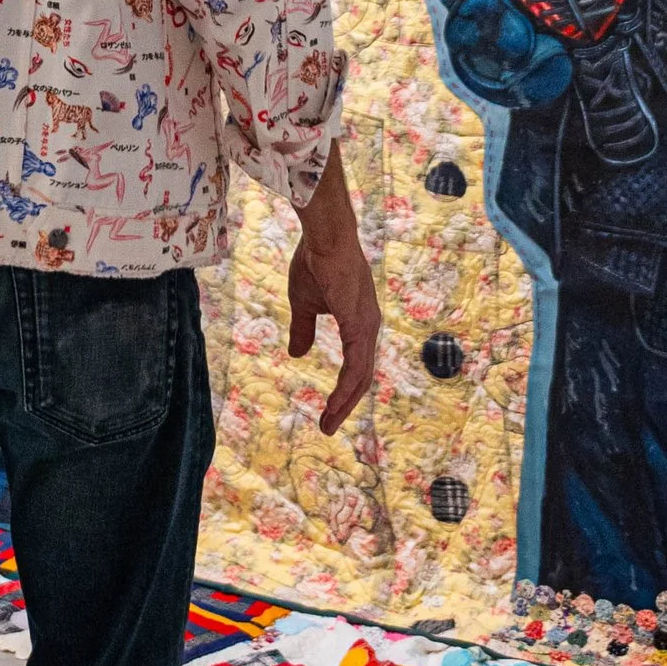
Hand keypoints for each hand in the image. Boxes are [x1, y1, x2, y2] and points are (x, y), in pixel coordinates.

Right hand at [286, 145, 379, 435]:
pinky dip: (345, 389)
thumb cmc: (314, 263)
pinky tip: (333, 405)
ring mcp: (367, 327)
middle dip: (345, 404)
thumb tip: (298, 354)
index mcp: (359, 322)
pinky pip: (356, 367)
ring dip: (344, 403)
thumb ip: (303, 329)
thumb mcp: (304, 303)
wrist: (323, 238)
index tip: (327, 411)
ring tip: (328, 424)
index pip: (356, 365)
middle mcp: (369, 327)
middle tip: (328, 427)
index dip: (343, 390)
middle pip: (362, 377)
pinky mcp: (360, 326)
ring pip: (361, 377)